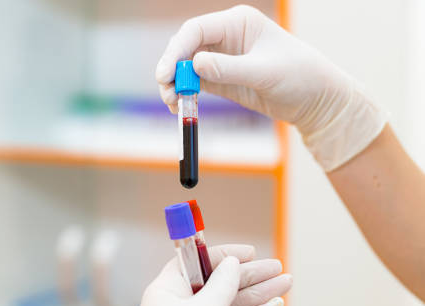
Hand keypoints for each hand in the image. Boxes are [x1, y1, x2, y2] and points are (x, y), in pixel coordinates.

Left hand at [129, 244, 291, 305]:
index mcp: (165, 291)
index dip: (221, 255)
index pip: (194, 262)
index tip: (248, 253)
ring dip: (256, 295)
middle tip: (277, 268)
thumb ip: (222, 283)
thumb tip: (231, 263)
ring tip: (285, 285)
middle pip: (215, 283)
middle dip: (248, 276)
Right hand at [156, 5, 386, 170]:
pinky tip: (179, 106)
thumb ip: (229, 68)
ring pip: (186, 67)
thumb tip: (195, 64)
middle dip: (172, 68)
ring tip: (172, 102)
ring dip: (175, 83)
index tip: (166, 73)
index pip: (196, 30)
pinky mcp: (222, 79)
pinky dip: (185, 93)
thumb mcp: (264, 72)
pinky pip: (195, 83)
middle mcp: (226, 37)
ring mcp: (222, 59)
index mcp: (238, 23)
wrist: (315, 100)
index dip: (177, 50)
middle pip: (186, 47)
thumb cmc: (299, 75)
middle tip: (166, 90)